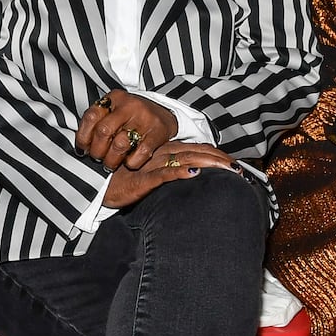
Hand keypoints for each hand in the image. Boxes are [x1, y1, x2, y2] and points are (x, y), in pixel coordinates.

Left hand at [76, 90, 178, 172]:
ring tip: (110, 164)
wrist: (163, 114)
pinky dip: (131, 163)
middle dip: (97, 150)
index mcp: (115, 98)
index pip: (91, 116)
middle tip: (98, 158)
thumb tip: (81, 147)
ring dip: (111, 160)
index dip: (83, 136)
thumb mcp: (114, 111)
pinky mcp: (157, 133)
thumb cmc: (132, 117)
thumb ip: (97, 123)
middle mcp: (129, 106)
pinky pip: (139, 154)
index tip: (83, 148)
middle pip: (103, 131)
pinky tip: (128, 163)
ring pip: (120, 145)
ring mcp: (145, 119)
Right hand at [104, 143, 236, 208]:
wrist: (95, 186)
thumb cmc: (122, 180)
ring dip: (208, 163)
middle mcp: (160, 155)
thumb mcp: (149, 174)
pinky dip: (178, 173)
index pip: (195, 149)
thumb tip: (193, 175)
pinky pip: (162, 175)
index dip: (216, 154)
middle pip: (195, 153)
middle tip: (240, 169)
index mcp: (163, 152)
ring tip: (227, 169)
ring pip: (184, 161)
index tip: (235, 164)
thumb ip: (168, 172)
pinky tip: (193, 174)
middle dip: (219, 160)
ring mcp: (150, 166)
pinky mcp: (141, 180)